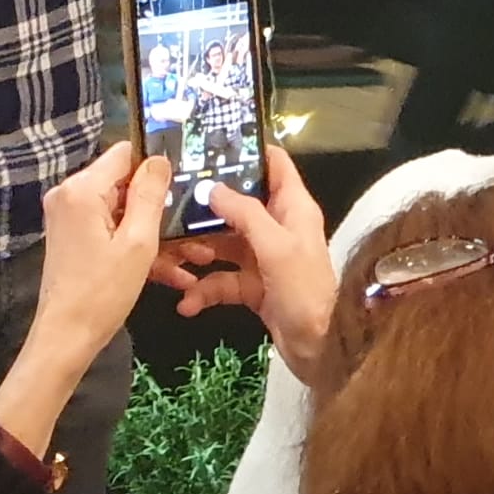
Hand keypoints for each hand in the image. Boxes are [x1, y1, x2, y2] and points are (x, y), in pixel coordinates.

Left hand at [36, 141, 172, 355]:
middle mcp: (69, 195)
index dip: (155, 166)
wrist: (67, 336)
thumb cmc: (102, 292)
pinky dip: (136, 246)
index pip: (124, 154)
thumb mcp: (138, 243)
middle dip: (160, 207)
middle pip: (124, 184)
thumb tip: (159, 159)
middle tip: (194, 231)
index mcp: (81, 189)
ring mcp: (69, 217)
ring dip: (156, 233)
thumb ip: (150, 196)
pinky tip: (172, 272)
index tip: (183, 184)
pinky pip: (111, 230)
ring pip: (122, 212)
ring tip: (193, 257)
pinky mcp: (73, 237)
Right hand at [148, 145, 335, 384]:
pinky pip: (221, 279)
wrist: (322, 351)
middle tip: (171, 198)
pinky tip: (187, 303)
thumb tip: (213, 188)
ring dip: (199, 250)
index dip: (247, 148)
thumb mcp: (276, 247)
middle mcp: (278, 227)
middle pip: (237, 203)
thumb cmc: (306, 292)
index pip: (274, 164)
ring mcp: (263, 257)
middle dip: (205, 205)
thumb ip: (245, 213)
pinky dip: (204, 290)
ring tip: (176, 256)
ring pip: (222, 241)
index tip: (210, 142)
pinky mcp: (253, 286)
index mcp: (292, 208)